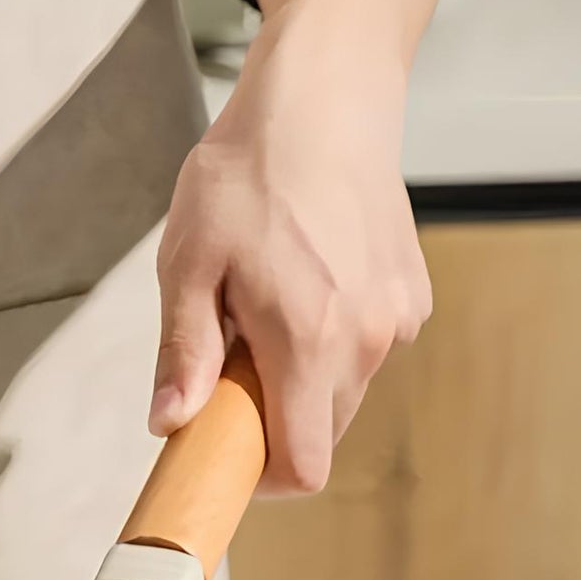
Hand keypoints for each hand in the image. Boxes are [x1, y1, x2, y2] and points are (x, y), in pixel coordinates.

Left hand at [151, 9, 431, 494]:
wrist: (324, 99)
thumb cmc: (247, 175)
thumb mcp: (188, 264)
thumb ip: (182, 353)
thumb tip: (169, 423)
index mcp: (308, 343)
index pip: (305, 467)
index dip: (263, 479)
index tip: (227, 453)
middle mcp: (366, 341)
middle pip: (320, 435)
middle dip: (272, 421)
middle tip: (229, 366)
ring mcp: (396, 319)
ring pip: (342, 393)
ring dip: (300, 379)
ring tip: (263, 311)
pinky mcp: (411, 296)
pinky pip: (364, 350)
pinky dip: (330, 342)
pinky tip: (304, 284)